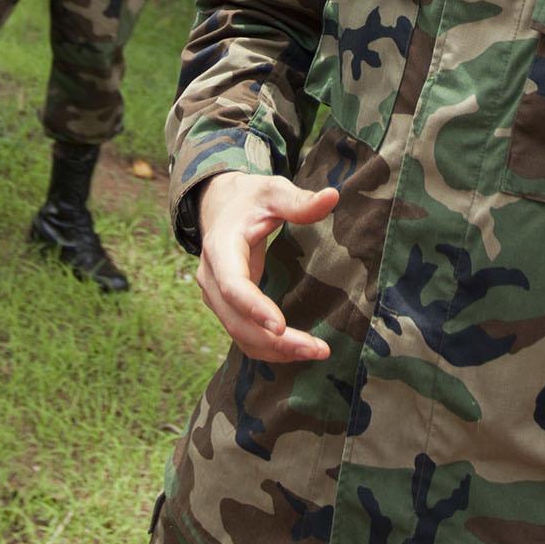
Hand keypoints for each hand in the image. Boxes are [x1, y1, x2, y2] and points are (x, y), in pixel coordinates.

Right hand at [193, 172, 338, 362]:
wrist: (221, 206)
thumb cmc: (250, 198)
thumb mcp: (272, 191)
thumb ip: (299, 200)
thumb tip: (332, 196)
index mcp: (220, 248)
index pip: (232, 285)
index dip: (254, 307)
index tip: (281, 326)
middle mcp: (211, 278)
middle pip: (237, 321)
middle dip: (275, 341)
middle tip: (317, 349)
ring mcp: (216, 296)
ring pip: (240, 334)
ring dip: (275, 350)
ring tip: (316, 352)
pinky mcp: (227, 307)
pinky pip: (244, 335)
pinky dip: (269, 348)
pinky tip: (299, 349)